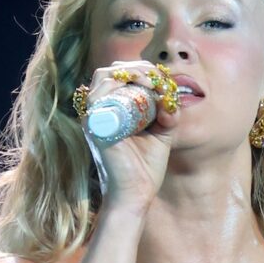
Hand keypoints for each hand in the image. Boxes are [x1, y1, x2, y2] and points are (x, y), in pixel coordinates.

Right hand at [78, 60, 184, 212]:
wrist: (136, 194)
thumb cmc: (145, 168)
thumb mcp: (162, 133)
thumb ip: (167, 113)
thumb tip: (169, 97)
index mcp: (111, 111)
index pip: (119, 76)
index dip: (141, 69)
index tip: (163, 80)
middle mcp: (99, 112)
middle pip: (110, 71)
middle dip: (137, 67)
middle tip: (158, 79)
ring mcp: (94, 118)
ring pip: (103, 77)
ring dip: (131, 73)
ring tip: (152, 82)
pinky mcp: (95, 127)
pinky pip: (99, 95)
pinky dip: (121, 85)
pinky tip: (143, 89)